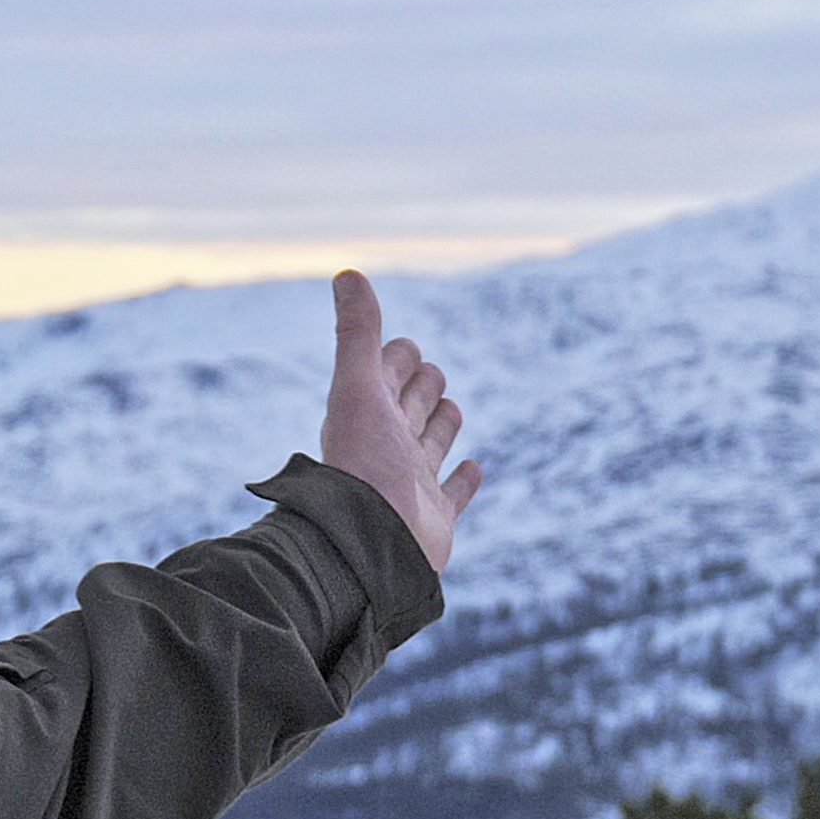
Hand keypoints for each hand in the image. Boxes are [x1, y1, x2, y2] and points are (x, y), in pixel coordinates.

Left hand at [316, 269, 478, 576]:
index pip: (387, 374)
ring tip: (447, 411)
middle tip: (425, 373)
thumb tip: (348, 272)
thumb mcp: (359, 389)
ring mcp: (412, 484)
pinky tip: (471, 468)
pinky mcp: (435, 520)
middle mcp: (388, 448)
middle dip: (420, 385)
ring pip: (431, 444)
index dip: (396, 357)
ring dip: (440, 425)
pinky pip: (453, 495)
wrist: (371, 546)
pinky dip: (463, 480)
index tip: (401, 349)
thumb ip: (357, 334)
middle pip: (411, 405)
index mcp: (367, 417)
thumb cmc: (363, 465)